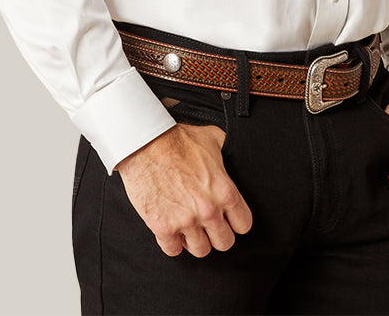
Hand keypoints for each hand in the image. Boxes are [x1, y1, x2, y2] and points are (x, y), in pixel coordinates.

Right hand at [115, 123, 252, 256]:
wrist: (145, 143)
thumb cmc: (177, 140)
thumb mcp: (213, 138)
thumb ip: (227, 152)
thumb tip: (233, 155)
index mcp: (224, 191)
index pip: (243, 224)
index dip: (235, 221)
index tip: (227, 218)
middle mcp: (208, 210)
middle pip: (224, 243)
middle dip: (217, 234)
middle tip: (207, 224)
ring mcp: (186, 221)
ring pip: (201, 250)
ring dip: (195, 239)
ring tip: (188, 226)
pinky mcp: (163, 227)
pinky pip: (173, 250)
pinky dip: (172, 242)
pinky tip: (171, 228)